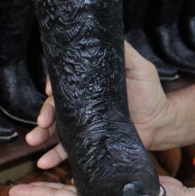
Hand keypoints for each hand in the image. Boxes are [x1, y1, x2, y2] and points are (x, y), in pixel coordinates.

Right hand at [24, 42, 171, 167]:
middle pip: (56, 106)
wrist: (161, 123)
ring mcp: (84, 123)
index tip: (49, 90)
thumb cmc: (151, 92)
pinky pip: (68, 150)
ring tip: (33, 141)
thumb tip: (106, 33)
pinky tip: (44, 162)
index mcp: (89, 84)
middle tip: (41, 122)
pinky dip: (54, 156)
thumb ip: (124, 52)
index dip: (54, 85)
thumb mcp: (139, 67)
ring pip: (56, 128)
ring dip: (41, 134)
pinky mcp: (89, 142)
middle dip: (44, 113)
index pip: (65, 81)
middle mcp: (82, 103)